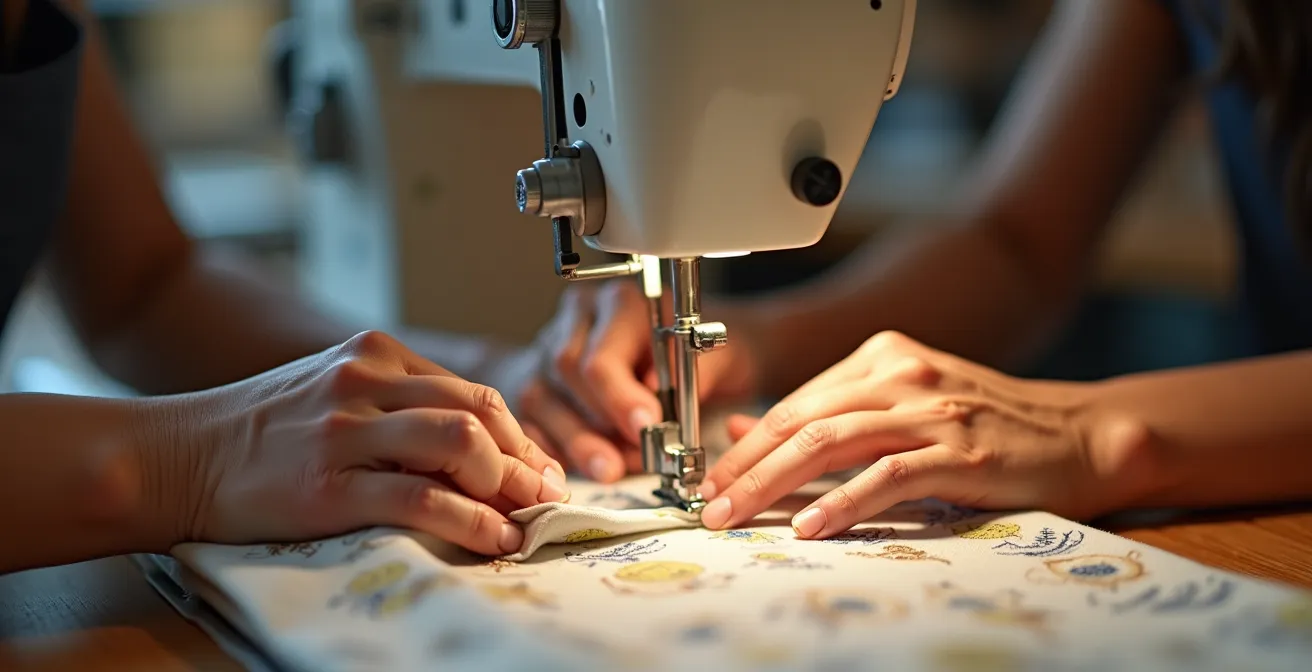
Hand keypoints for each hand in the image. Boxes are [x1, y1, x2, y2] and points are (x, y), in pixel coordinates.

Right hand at [178, 331, 569, 555]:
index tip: (542, 473)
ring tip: (522, 519)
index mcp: (376, 354)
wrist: (176, 454)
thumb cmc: (262, 432)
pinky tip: (493, 538)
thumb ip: (401, 408)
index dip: (521, 439)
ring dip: (506, 485)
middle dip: (527, 462)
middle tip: (546, 499)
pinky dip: (471, 521)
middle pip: (480, 413)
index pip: (474, 393)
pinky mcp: (328, 483)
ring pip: (461, 442)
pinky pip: (423, 498)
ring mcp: (346, 430)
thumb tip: (480, 451)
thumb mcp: (336, 394)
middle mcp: (366, 380)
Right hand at [508, 280, 755, 481]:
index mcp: (619, 302)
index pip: (603, 353)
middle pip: (566, 372)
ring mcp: (547, 350)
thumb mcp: (721, 353)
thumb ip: (700, 370)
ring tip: (613, 468)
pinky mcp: (536, 383)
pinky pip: (532, 420)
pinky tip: (589, 463)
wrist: (682, 355)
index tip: (647, 428)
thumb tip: (664, 395)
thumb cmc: (701, 354)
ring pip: (542, 399)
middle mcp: (577, 319)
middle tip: (634, 457)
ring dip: (580, 442)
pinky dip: (559, 447)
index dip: (621, 398)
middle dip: (600, 423)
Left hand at [699, 331, 1139, 537]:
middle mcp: (902, 374)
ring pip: (830, 442)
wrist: (1081, 433)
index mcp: (882, 356)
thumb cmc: (987, 424)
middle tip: (709, 503)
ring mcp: (933, 411)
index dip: (744, 443)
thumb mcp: (899, 404)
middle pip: (802, 420)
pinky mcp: (962, 453)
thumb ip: (825, 413)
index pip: (795, 402)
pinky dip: (842, 502)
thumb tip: (740, 427)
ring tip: (737, 515)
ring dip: (774, 483)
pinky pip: (887, 476)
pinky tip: (810, 525)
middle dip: (745, 465)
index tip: (710, 479)